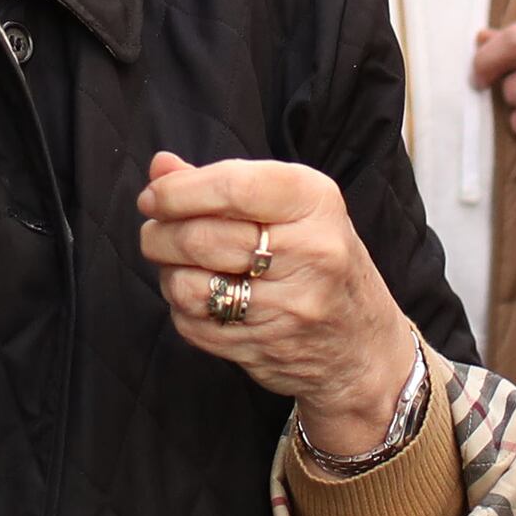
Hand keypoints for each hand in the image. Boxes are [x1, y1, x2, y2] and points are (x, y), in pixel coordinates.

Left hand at [139, 150, 424, 458]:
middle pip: (202, 237)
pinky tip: (199, 298)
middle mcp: (310, 252)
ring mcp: (290, 307)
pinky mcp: (266, 348)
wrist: (362, 346)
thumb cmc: (319, 259)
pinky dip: (182, 309)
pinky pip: (194, 325)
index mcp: (316, 202)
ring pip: (189, 286)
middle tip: (154, 232)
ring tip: (175, 264)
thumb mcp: (291, 207)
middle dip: (159, 234)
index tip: (152, 197)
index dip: (177, 191)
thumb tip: (160, 167)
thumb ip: (223, 183)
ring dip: (166, 273)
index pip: (232, 186)